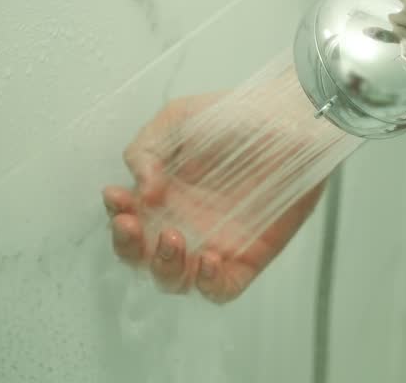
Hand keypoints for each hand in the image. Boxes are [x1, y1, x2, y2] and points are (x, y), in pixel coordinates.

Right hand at [103, 92, 324, 303]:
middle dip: (128, 247)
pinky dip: (210, 285)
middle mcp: (184, 223)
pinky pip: (222, 289)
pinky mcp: (249, 256)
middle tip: (133, 225)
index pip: (126, 220)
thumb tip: (142, 191)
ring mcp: (214, 243)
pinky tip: (210, 261)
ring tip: (173, 238)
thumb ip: (146, 150)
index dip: (116, 215)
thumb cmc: (235, 116)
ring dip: (164, 267)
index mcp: (162, 196)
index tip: (118, 196)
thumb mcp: (179, 119)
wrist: (289, 121)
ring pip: (175, 279)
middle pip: (141, 258)